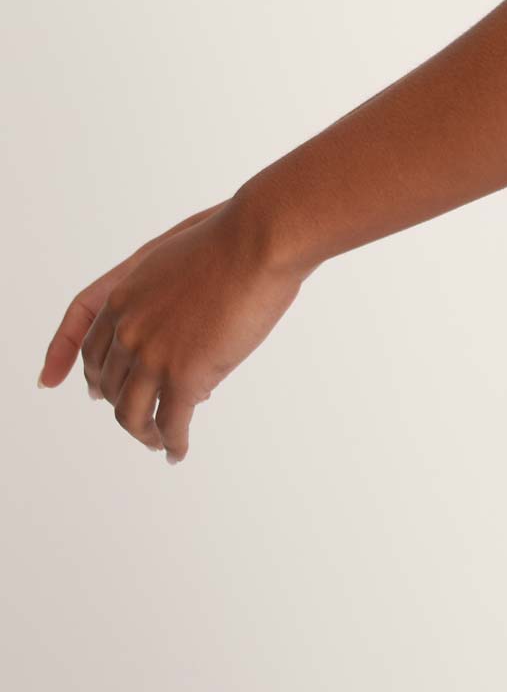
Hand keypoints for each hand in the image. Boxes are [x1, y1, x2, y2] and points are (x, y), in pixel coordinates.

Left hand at [37, 194, 310, 463]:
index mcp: (123, 296)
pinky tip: (177, 451)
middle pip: (108, 383)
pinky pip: (170, 424)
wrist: (257, 240)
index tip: (64, 384)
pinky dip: (172, 444)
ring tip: (157, 442)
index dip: (76, 367)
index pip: (85, 343)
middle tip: (138, 417)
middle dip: (121, 404)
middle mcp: (127, 329)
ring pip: (131, 413)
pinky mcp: (184, 376)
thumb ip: (161, 296)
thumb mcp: (174, 261)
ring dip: (142, 433)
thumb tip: (175, 333)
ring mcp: (152, 354)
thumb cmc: (230, 240)